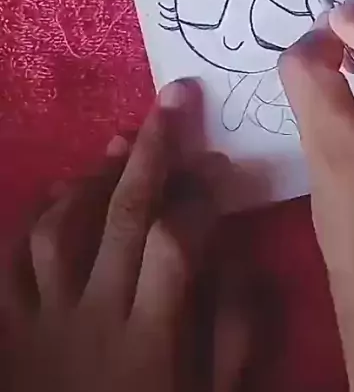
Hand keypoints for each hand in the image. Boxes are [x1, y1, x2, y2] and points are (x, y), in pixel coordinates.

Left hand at [0, 80, 248, 391]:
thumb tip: (242, 256)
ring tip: (125, 141)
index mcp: (152, 342)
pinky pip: (10, 260)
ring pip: (61, 227)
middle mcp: (95, 317)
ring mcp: (42, 320)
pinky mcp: (6, 328)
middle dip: (155, 150)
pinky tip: (58, 187)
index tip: (220, 166)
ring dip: (96, 175)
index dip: (202, 196)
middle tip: (175, 98)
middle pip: (123, 216)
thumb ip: (235, 335)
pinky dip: (32, 215)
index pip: (178, 245)